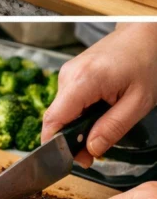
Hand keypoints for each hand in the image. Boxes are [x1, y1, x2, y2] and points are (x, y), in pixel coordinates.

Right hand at [42, 23, 156, 166]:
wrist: (144, 35)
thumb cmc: (146, 63)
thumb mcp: (138, 103)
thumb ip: (112, 128)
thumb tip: (90, 150)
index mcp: (82, 81)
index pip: (53, 119)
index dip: (55, 145)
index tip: (71, 163)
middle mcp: (68, 75)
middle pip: (57, 118)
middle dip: (71, 140)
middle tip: (95, 155)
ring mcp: (68, 72)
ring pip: (63, 111)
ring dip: (77, 127)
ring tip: (103, 131)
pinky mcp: (72, 73)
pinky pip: (68, 102)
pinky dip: (79, 115)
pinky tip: (99, 115)